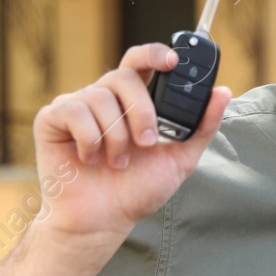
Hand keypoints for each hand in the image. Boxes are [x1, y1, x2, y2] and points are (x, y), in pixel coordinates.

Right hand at [32, 43, 230, 242]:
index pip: (141, 61)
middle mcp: (104, 97)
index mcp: (132, 101)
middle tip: (146, 143)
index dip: (155, 53)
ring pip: (100, 97)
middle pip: (124, 76)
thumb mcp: (179, 159)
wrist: (102, 221)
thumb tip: (223, 92)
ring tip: (117, 163)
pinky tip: (90, 159)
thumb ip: (201, 127)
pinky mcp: (52, 119)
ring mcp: (76, 105)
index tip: (173, 61)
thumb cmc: (136, 191)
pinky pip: (74, 111)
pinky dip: (89, 138)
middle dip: (141, 111)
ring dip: (116, 137)